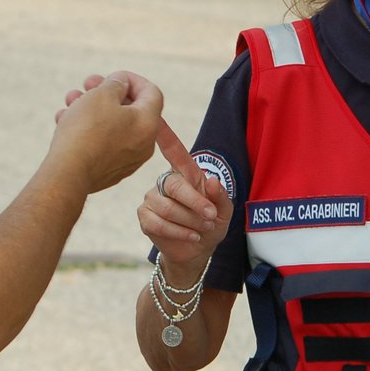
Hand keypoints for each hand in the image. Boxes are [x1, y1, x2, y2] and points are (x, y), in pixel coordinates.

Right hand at [47, 71, 162, 193]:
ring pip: (112, 125)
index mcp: (148, 123)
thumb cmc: (86, 131)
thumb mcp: (102, 95)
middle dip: (106, 92)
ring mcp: (127, 160)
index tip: (113, 76)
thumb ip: (116, 84)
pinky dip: (88, 129)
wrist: (67, 174)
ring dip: (91, 108)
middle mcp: (143, 144)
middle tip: (86, 84)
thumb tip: (121, 84)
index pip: (152, 92)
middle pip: (130, 109)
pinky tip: (64, 120)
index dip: (132, 79)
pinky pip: (103, 143)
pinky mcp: (109, 171)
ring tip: (70, 101)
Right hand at [136, 122, 232, 278]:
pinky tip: (191, 236)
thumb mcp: (224, 212)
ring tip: (202, 229)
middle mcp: (165, 181)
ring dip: (189, 221)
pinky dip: (178, 232)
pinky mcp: (144, 216)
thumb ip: (221, 197)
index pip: (173, 150)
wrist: (197, 252)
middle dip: (196, 203)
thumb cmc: (211, 224)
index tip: (156, 118)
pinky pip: (158, 223)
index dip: (165, 134)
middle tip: (211, 217)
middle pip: (175, 186)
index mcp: (185, 174)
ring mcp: (152, 198)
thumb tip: (212, 181)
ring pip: (167, 208)